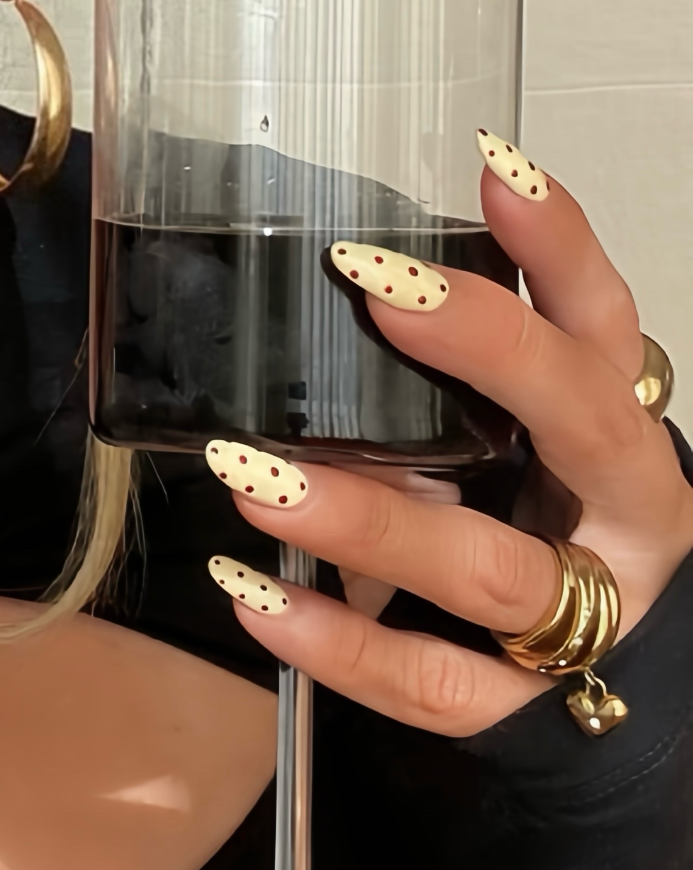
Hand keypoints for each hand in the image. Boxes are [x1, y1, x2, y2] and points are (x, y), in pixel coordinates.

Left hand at [206, 144, 692, 735]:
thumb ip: (459, 374)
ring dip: (368, 519)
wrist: (602, 666)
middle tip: (375, 287)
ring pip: (491, 569)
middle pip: (584, 424)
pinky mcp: (514, 700)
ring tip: (253, 476)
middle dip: (489, 348)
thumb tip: (343, 281)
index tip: (493, 169)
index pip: (606, 323)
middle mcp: (618, 517)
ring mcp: (580, 619)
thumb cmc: (538, 519)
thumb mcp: (514, 433)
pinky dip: (335, 643)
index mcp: (618, 432)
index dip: (561, 248)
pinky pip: (426, 680)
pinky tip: (252, 595)